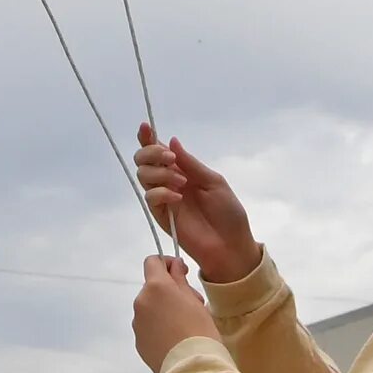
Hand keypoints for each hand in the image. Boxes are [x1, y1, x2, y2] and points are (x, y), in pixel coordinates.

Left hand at [133, 256, 215, 372]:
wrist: (192, 369)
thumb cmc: (200, 330)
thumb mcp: (194, 301)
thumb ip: (179, 280)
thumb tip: (173, 266)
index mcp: (155, 287)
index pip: (152, 262)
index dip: (167, 264)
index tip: (182, 274)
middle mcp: (140, 302)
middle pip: (153, 287)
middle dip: (170, 291)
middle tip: (193, 304)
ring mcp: (137, 323)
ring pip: (150, 307)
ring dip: (164, 309)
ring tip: (186, 325)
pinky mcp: (138, 342)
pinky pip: (148, 326)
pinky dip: (159, 326)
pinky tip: (176, 339)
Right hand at [135, 127, 259, 280]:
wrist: (230, 244)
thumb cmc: (227, 212)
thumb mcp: (214, 182)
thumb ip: (191, 163)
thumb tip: (171, 141)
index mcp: (183, 170)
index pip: (159, 150)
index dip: (148, 138)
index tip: (145, 127)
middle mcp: (168, 180)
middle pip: (143, 160)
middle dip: (151, 153)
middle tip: (170, 159)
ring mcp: (163, 198)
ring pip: (143, 176)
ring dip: (159, 172)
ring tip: (180, 182)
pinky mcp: (160, 215)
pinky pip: (150, 197)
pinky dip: (161, 192)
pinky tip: (176, 197)